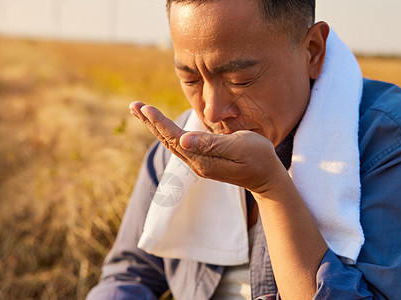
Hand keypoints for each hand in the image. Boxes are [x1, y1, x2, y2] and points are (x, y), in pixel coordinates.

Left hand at [129, 101, 284, 193]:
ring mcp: (198, 163)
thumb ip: (212, 144)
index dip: (159, 122)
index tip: (145, 108)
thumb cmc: (258, 157)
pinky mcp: (202, 160)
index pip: (175, 138)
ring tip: (140, 112)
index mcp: (203, 159)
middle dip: (150, 122)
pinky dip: (166, 132)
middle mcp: (196, 163)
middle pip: (167, 140)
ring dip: (154, 127)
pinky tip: (160, 126)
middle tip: (133, 105)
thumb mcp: (240, 147)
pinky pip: (179, 145)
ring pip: (171, 143)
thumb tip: (184, 139)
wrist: (266, 177)